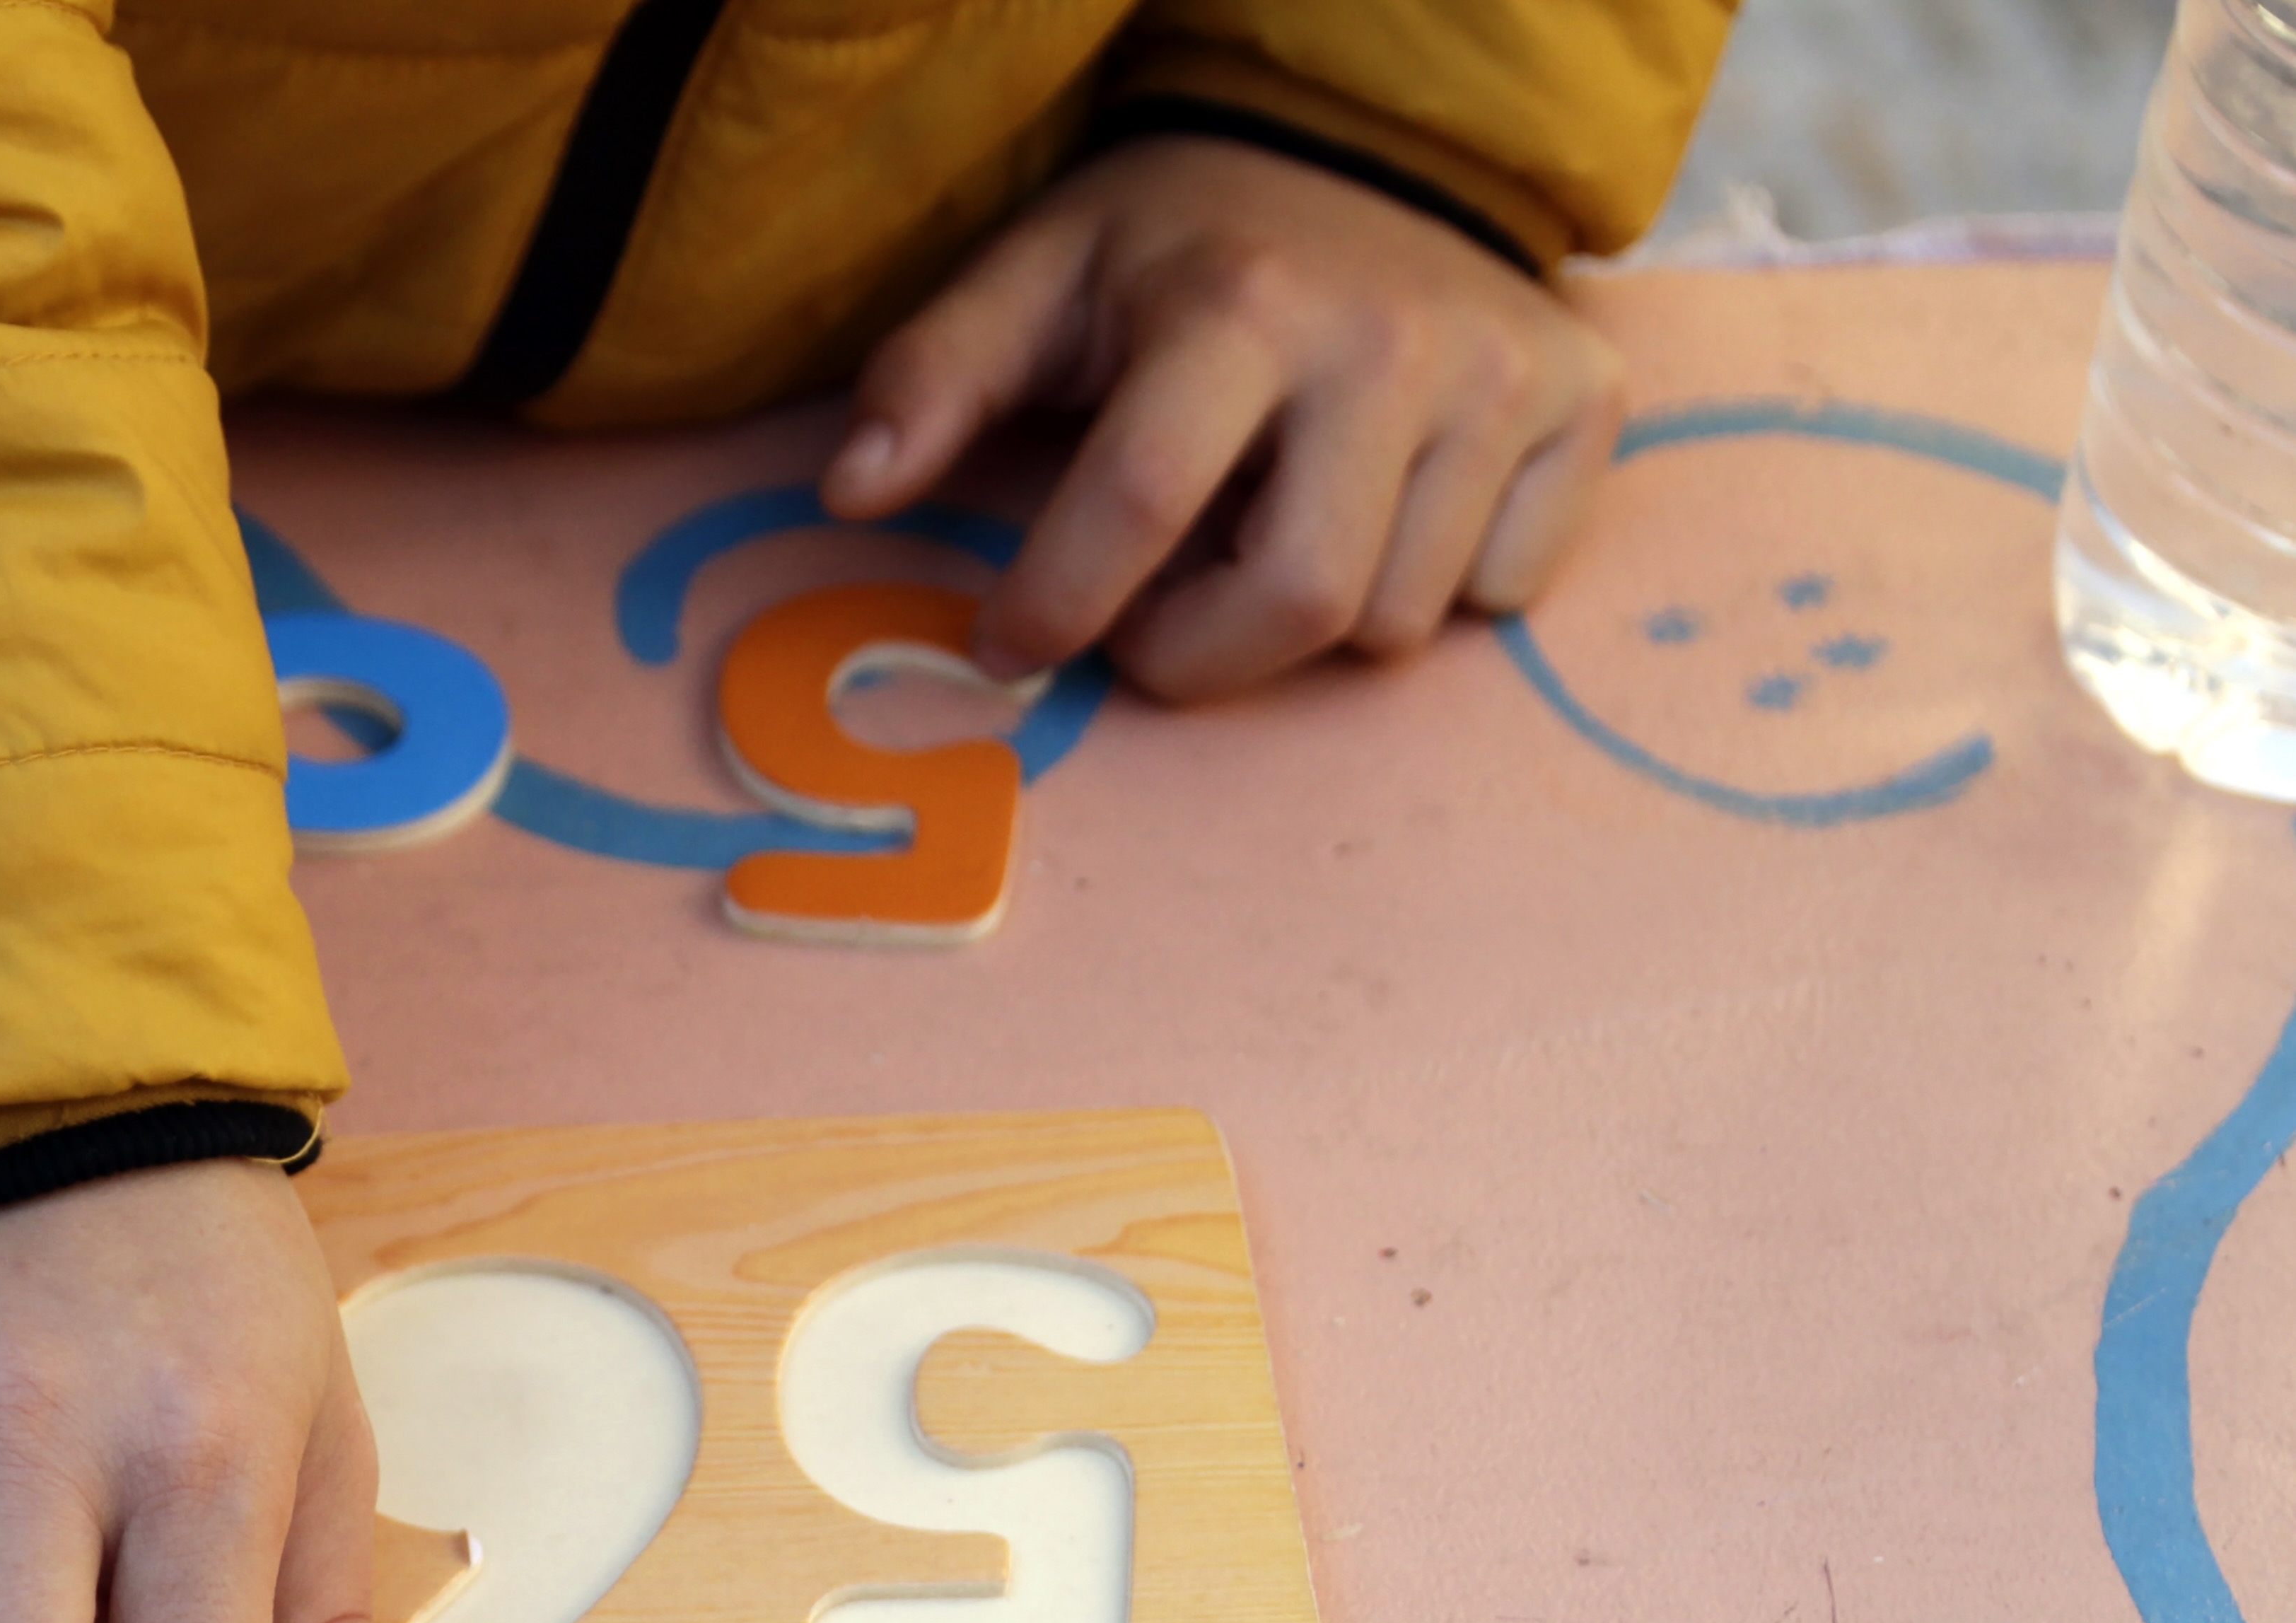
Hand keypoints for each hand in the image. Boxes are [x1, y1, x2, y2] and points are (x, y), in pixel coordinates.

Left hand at [823, 135, 1624, 700]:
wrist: (1369, 153)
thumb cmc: (1178, 245)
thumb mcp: (1039, 277)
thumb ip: (934, 378)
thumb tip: (852, 491)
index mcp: (1237, 306)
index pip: (1143, 501)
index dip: (1060, 605)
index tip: (1007, 644)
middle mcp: (1387, 342)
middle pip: (1299, 601)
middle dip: (1200, 655)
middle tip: (1148, 626)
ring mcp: (1503, 376)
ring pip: (1399, 620)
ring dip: (1304, 624)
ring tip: (1259, 538)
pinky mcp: (1585, 404)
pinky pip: (1500, 591)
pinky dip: (1430, 588)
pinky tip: (1378, 510)